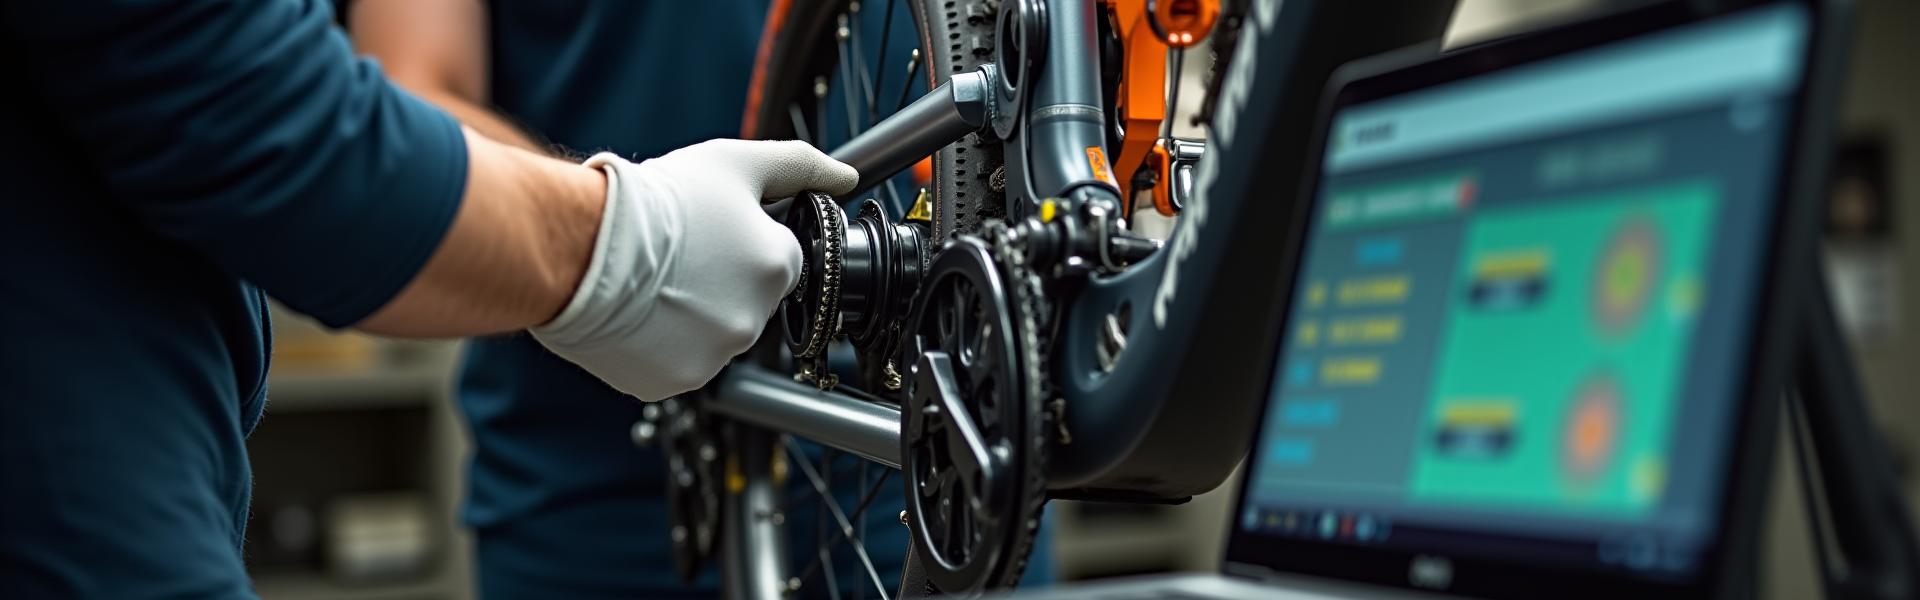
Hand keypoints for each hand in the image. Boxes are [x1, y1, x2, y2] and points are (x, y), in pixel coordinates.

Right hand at [531, 139, 857, 400]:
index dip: (741, 241)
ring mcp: (715, 356)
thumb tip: (844, 177)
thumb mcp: (736, 162)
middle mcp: (756, 320)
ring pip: (711, 333)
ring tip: (653, 282)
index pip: (777, 258)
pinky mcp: (674, 382)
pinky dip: (659, 343)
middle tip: (677, 255)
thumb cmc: (658, 202)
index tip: (708, 230)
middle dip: (718, 279)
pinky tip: (638, 312)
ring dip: (691, 313)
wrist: (585, 248)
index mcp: (779, 267)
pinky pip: (675, 361)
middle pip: (745, 299)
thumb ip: (799, 166)